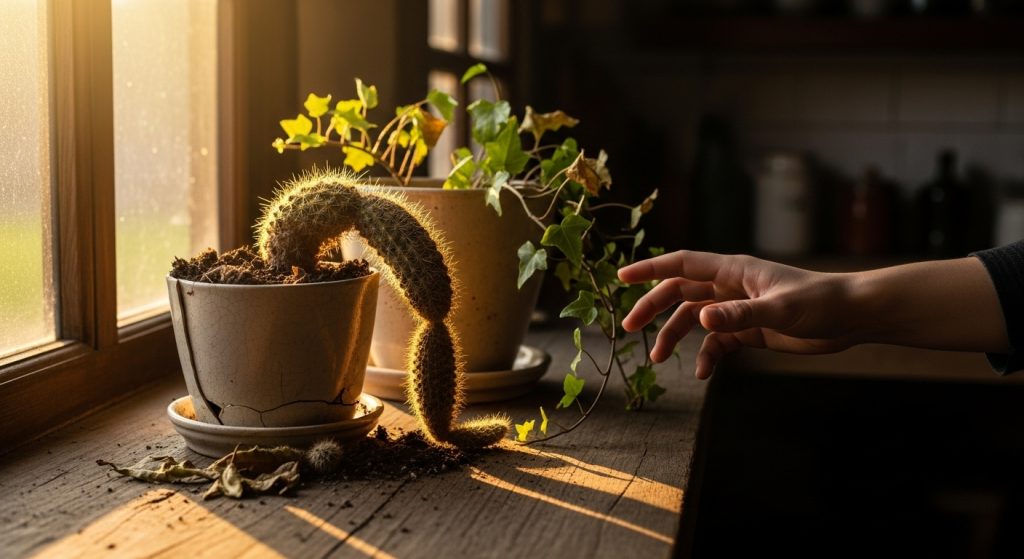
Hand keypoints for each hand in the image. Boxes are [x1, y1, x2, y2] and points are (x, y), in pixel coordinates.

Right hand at [617, 250, 853, 378]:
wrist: (852, 316)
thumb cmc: (822, 301)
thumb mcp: (780, 308)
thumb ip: (739, 315)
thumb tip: (702, 321)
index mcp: (733, 270)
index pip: (682, 264)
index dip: (649, 269)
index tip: (621, 276)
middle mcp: (730, 286)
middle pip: (679, 292)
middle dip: (652, 308)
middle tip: (629, 328)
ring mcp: (738, 308)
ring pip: (694, 319)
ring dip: (673, 336)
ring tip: (656, 358)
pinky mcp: (749, 330)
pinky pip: (716, 343)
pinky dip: (705, 356)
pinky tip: (703, 373)